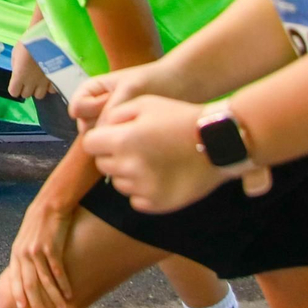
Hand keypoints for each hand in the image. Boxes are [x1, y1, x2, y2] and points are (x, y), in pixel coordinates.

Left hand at [2, 194, 75, 307]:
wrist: (50, 204)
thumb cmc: (39, 222)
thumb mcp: (25, 238)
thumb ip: (24, 255)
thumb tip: (25, 271)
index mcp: (16, 252)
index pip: (15, 279)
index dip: (19, 295)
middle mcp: (24, 253)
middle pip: (29, 284)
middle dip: (37, 303)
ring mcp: (37, 251)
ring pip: (45, 281)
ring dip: (54, 297)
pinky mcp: (51, 248)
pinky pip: (57, 271)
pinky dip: (63, 284)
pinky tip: (69, 294)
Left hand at [8, 43, 54, 99]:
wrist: (47, 37)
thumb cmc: (28, 42)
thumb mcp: (15, 53)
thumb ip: (15, 67)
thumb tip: (18, 74)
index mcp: (19, 76)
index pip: (14, 92)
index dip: (14, 88)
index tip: (16, 83)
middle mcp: (31, 82)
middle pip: (26, 95)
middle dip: (26, 88)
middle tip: (28, 79)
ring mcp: (44, 82)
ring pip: (39, 95)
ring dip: (37, 89)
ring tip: (38, 80)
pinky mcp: (55, 79)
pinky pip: (51, 90)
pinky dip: (49, 86)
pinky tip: (48, 78)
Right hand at [68, 61, 177, 133]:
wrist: (181, 86)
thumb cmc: (155, 81)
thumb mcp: (130, 89)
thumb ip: (110, 110)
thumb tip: (96, 135)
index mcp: (93, 90)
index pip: (77, 107)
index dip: (90, 108)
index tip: (110, 100)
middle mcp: (98, 107)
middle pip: (86, 125)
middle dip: (102, 124)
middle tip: (127, 114)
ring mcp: (110, 122)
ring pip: (99, 137)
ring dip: (114, 135)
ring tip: (136, 124)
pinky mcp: (123, 135)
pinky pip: (114, 144)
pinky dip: (123, 143)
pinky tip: (139, 136)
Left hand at [82, 95, 267, 213]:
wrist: (217, 141)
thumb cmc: (179, 117)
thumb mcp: (144, 103)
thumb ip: (115, 115)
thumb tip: (100, 130)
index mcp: (122, 140)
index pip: (90, 144)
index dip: (100, 139)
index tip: (113, 137)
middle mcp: (128, 167)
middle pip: (103, 165)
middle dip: (113, 155)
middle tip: (136, 147)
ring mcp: (143, 188)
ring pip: (118, 183)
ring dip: (127, 173)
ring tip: (151, 161)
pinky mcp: (156, 204)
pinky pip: (136, 199)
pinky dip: (142, 190)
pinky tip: (159, 176)